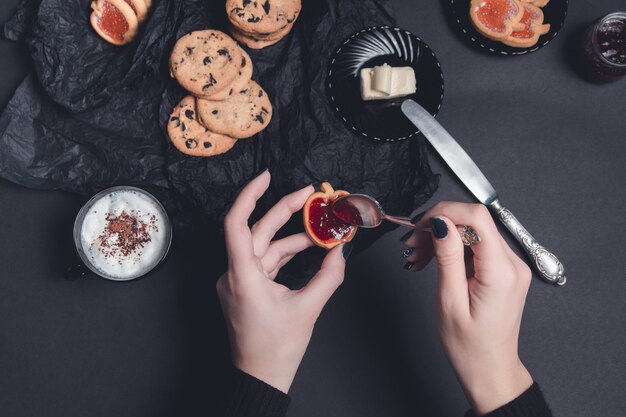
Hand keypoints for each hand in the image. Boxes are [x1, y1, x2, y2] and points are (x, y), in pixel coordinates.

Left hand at [217, 171, 349, 393]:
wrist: (260, 378)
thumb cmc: (275, 351)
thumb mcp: (308, 309)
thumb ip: (329, 276)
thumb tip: (340, 253)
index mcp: (242, 277)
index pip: (236, 223)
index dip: (249, 195)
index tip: (267, 177)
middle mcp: (235, 275)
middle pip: (257, 230)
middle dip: (284, 211)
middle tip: (309, 195)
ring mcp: (239, 282)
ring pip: (263, 246)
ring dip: (292, 236)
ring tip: (321, 229)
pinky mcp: (246, 288)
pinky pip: (265, 261)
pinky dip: (286, 253)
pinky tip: (309, 249)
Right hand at [403, 202, 533, 415]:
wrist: (489, 370)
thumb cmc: (469, 347)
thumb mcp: (450, 301)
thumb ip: (448, 257)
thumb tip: (441, 223)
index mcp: (501, 273)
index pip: (477, 217)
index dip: (445, 213)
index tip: (420, 226)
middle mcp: (512, 264)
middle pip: (474, 221)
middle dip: (439, 226)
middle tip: (412, 245)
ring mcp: (511, 266)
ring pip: (473, 231)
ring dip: (443, 237)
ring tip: (418, 256)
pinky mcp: (504, 269)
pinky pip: (477, 245)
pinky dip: (452, 247)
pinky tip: (433, 259)